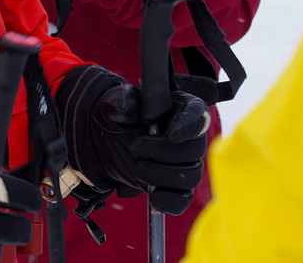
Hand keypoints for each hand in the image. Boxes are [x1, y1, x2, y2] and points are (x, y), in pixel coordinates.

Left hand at [56, 65, 207, 214]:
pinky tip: (153, 194)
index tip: (170, 134)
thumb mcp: (113, 102)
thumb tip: (130, 109)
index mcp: (179, 107)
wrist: (106, 140)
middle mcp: (188, 136)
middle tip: (135, 147)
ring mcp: (184, 163)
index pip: (196, 113)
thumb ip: (122, 101)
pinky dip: (169, 201)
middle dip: (164, 152)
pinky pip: (181, 200)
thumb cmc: (118, 116)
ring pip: (190, 177)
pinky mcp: (174, 187)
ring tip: (137, 167)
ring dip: (161, 175)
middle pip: (194, 150)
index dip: (188, 125)